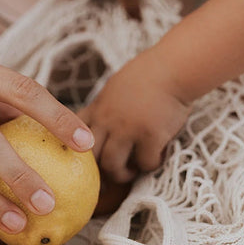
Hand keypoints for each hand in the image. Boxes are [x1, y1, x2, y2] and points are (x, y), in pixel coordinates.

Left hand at [78, 51, 189, 183]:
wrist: (172, 68)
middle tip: (108, 176)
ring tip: (132, 170)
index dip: (75, 151)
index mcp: (96, 108)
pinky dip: (151, 164)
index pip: (71, 134)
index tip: (85, 161)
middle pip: (89, 157)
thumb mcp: (113, 89)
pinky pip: (145, 163)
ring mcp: (127, 129)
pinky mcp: (150, 136)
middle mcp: (107, 120)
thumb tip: (97, 129)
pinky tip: (156, 156)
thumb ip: (103, 109)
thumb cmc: (147, 77)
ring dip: (122, 174)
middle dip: (97, 171)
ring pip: (112, 166)